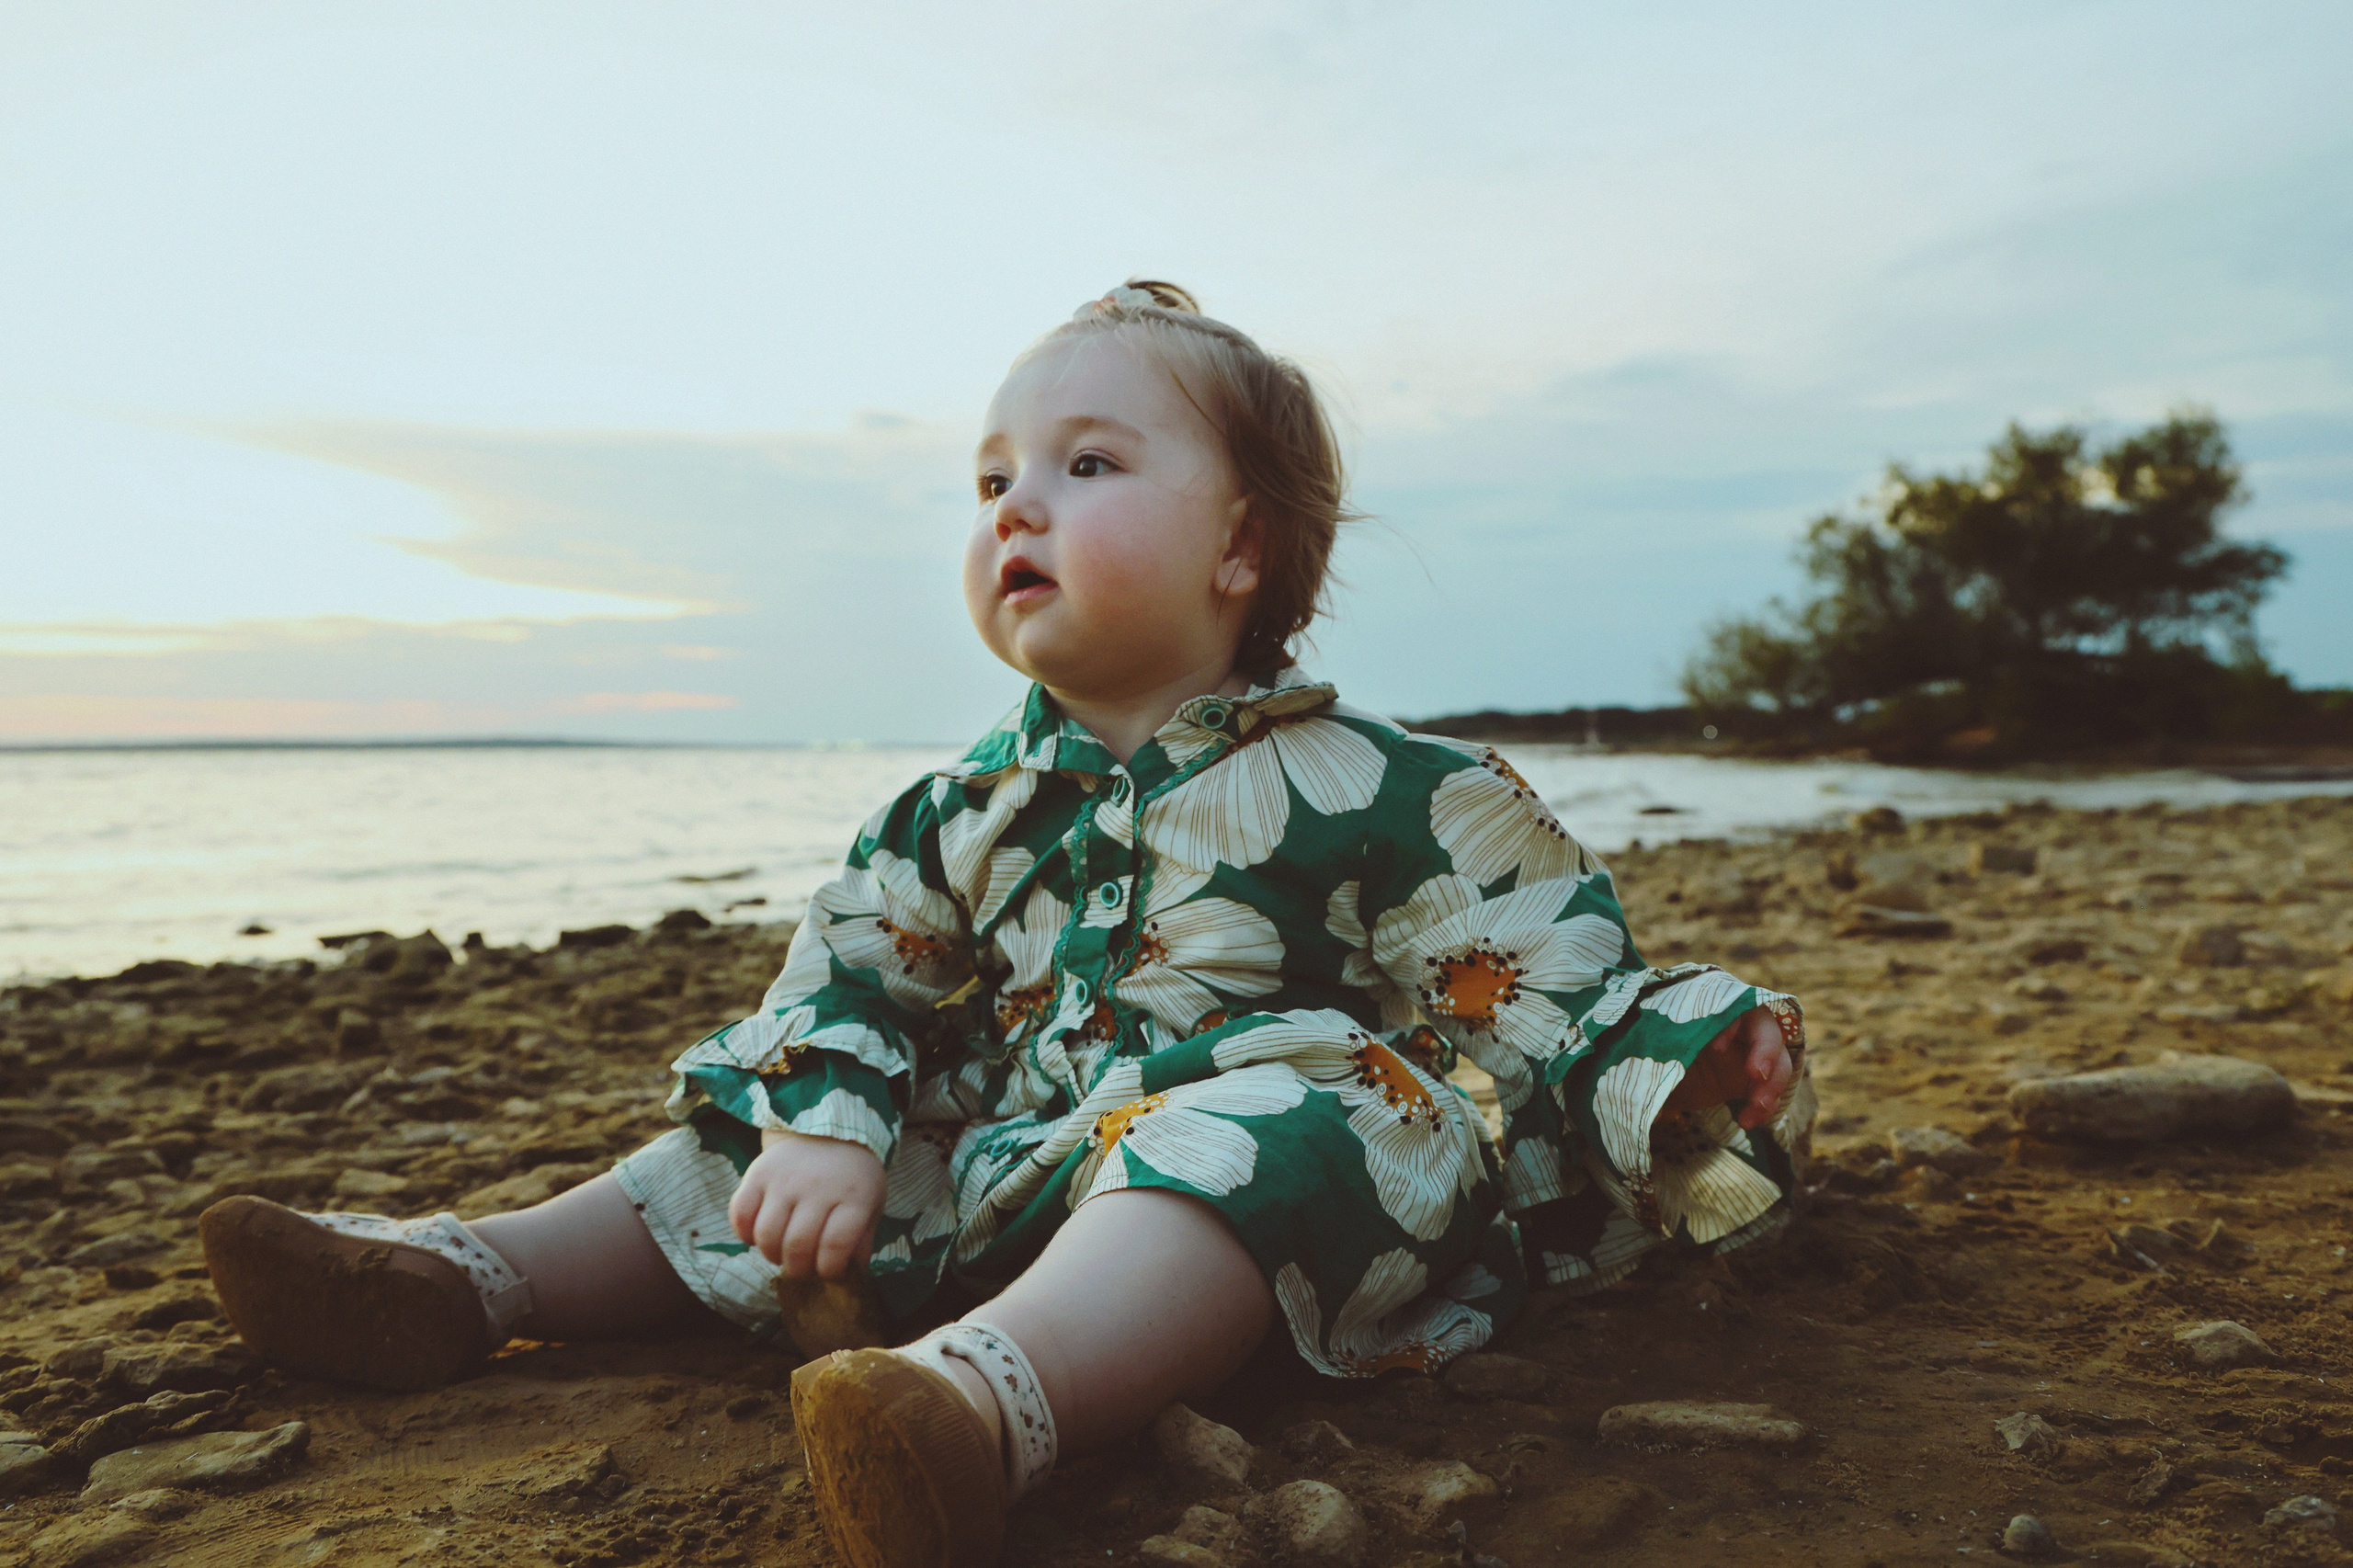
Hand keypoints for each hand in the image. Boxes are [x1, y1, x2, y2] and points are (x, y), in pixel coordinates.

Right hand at [727, 1128, 886, 1278]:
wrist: (828, 1132)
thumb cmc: (852, 1178)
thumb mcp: (871, 1205)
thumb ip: (861, 1242)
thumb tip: (849, 1279)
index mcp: (854, 1196)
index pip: (835, 1246)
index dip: (828, 1270)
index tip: (828, 1271)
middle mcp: (818, 1186)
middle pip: (798, 1246)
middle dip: (798, 1269)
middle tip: (802, 1267)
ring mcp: (786, 1178)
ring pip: (767, 1235)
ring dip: (772, 1255)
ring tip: (782, 1252)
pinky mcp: (759, 1172)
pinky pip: (740, 1213)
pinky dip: (744, 1233)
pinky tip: (758, 1235)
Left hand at [1662, 1005, 1792, 1129]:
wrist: (1650, 1074)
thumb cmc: (1652, 1044)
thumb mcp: (1659, 1037)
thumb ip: (1674, 1036)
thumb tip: (1677, 1039)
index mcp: (1719, 1007)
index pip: (1738, 1006)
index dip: (1734, 1025)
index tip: (1715, 1047)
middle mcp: (1741, 1028)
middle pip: (1770, 1035)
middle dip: (1767, 1055)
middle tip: (1756, 1075)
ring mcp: (1748, 1055)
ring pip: (1778, 1066)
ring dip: (1771, 1089)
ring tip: (1750, 1113)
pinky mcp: (1748, 1080)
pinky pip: (1768, 1093)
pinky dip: (1762, 1108)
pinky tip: (1746, 1121)